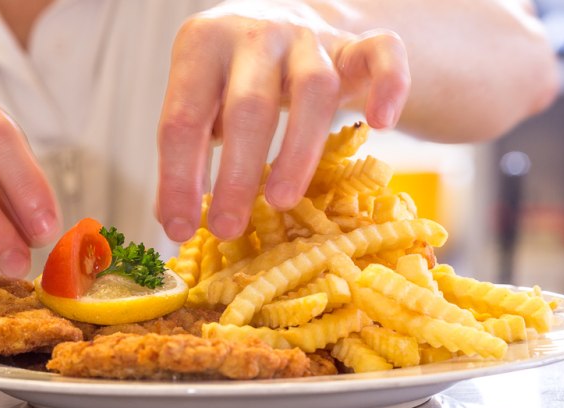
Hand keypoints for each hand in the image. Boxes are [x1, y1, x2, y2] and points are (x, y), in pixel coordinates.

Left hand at [157, 0, 409, 241]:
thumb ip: (188, 148)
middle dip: (236, 175)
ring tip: (282, 202)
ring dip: (298, 152)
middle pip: (248, 106)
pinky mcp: (357, 42)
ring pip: (314, 89)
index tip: (178, 230)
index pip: (182, 118)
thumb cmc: (236, 73)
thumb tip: (174, 219)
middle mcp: (256, 33)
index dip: (178, 179)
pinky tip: (379, 125)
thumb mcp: (202, 98)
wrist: (290, 15)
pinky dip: (389, 87)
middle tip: (228, 228)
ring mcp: (310, 36)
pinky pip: (383, 55)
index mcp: (202, 45)